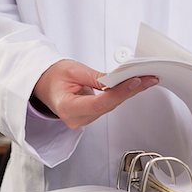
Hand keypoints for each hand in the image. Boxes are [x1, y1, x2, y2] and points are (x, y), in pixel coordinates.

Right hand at [33, 60, 158, 128]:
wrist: (43, 83)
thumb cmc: (53, 77)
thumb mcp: (73, 70)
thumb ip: (96, 78)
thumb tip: (118, 80)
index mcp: (67, 108)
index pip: (98, 103)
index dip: (118, 93)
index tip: (135, 81)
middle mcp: (76, 119)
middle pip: (108, 106)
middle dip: (129, 91)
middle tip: (148, 78)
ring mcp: (83, 120)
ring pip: (110, 107)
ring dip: (127, 93)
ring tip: (145, 80)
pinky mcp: (89, 117)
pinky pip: (108, 107)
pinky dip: (120, 95)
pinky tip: (132, 86)